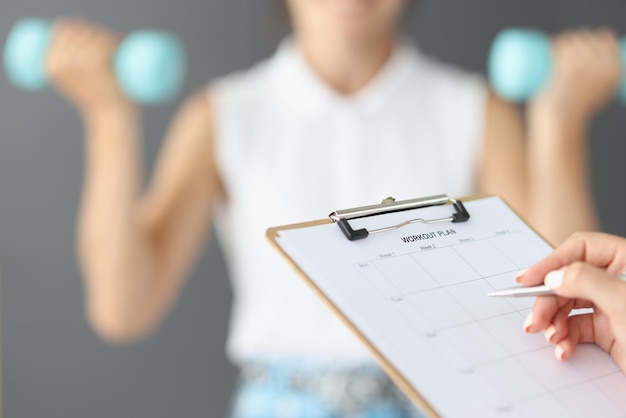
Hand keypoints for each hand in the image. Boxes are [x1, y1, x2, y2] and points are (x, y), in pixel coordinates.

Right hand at [45, 18, 133, 115]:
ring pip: (94, 35)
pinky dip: (115, 40)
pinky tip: (120, 43)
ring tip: (117, 44)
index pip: (61, 31)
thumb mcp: (75, 83)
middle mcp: (61, 62)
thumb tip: (77, 28)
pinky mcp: (97, 64)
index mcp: (49, 65)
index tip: (91, 34)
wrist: (109, 119)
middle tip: (108, 41)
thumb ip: (70, 61)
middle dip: (95, 30)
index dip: (77, 26)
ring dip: (108, 35)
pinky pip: (106, 43)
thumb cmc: (95, 101)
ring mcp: (78, 62)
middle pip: (79, 31)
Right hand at [519, 232, 625, 372]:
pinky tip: (564, 349)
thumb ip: (586, 281)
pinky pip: (577, 328)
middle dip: (548, 301)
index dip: (551, 262)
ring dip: (554, 322)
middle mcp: (619, 281)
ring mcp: (615, 306)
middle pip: (569, 279)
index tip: (527, 279)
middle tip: (535, 320)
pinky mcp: (611, 331)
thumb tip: (553, 275)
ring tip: (551, 338)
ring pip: (569, 305)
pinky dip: (565, 338)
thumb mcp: (625, 304)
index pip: (582, 248)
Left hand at [528, 28, 620, 133]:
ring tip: (557, 47)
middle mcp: (601, 67)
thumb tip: (592, 66)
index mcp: (614, 71)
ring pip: (572, 41)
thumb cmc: (574, 111)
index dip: (592, 36)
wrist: (560, 125)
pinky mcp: (565, 72)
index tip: (582, 42)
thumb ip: (596, 80)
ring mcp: (583, 69)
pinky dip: (557, 43)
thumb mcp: (594, 93)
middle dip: (575, 37)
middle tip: (564, 48)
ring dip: (564, 40)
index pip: (605, 38)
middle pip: (587, 37)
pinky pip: (562, 48)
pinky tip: (554, 43)